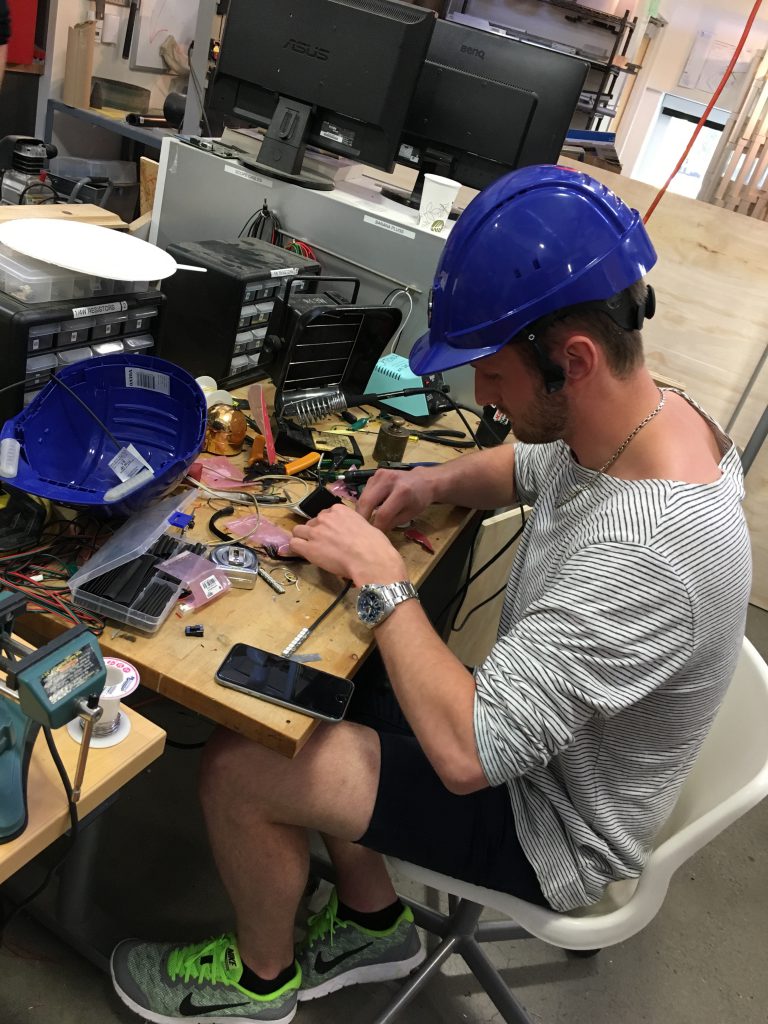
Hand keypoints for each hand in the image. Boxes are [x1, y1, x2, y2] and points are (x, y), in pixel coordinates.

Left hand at [288, 504, 406, 586]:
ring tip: (312, 549)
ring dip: (303, 538)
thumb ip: (353, 525)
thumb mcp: (366, 526)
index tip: (332, 534)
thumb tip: (353, 534)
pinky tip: (303, 554)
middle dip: (315, 532)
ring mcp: (315, 532)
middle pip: (311, 522)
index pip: (325, 514)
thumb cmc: (375, 545)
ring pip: (298, 531)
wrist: (370, 559)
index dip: (327, 525)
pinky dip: (296, 549)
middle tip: (324, 544)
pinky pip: (294, 544)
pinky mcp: (308, 548)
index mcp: (340, 510)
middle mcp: (325, 518)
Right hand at [356, 467, 437, 531]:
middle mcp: (389, 480)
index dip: (376, 527)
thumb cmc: (417, 500)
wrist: (422, 480)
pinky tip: (368, 509)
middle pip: (367, 502)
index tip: (374, 536)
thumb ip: (391, 523)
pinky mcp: (375, 474)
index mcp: (402, 492)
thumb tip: (375, 532)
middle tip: (360, 530)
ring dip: (360, 510)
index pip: (383, 514)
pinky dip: (364, 502)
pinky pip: (365, 491)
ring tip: (363, 521)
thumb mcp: (409, 515)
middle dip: (361, 518)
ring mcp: (380, 474)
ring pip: (362, 496)